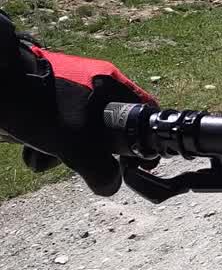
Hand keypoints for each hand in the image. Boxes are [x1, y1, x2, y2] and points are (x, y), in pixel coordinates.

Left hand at [0, 11, 154, 194]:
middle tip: (78, 163)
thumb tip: (111, 186)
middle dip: (89, 152)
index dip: (144, 139)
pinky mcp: (42, 99)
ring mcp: (66, 90)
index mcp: (110, 83)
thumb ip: (99, 167)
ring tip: (42, 156)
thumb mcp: (75, 143)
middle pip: (107, 127)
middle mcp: (92, 84)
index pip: (144, 110)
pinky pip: (53, 126)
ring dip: (60, 151)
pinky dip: (43, 142)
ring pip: (77, 131)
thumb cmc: (40, 103)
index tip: (137, 163)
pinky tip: (29, 149)